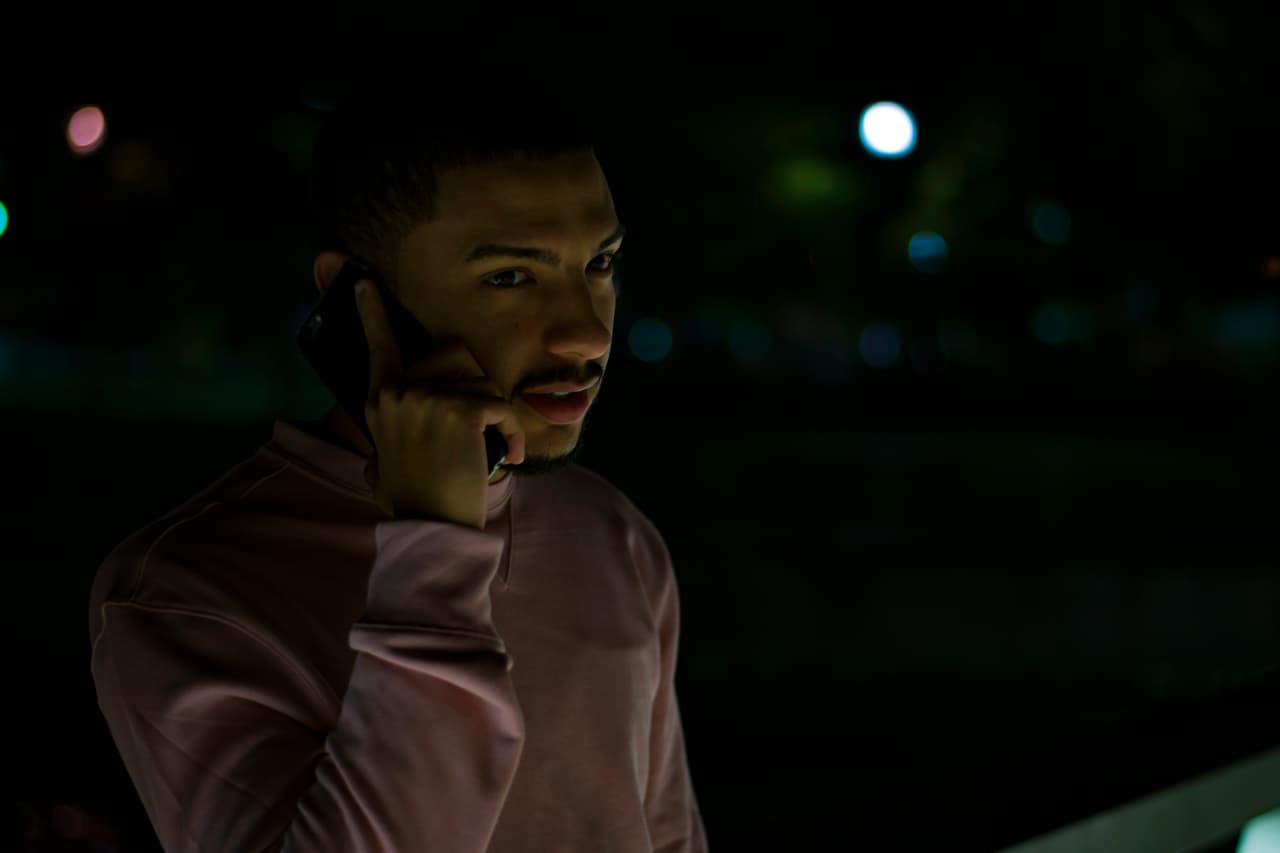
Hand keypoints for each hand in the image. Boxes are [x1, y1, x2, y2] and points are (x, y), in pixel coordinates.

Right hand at [354, 280, 524, 528]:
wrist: (432, 528)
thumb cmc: (417, 500)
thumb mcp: (386, 461)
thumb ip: (393, 432)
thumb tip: (384, 442)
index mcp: (379, 400)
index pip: (379, 346)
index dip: (372, 313)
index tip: (363, 282)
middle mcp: (398, 392)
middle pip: (454, 353)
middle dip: (477, 383)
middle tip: (479, 424)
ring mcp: (426, 398)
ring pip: (484, 381)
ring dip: (497, 414)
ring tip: (490, 449)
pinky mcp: (459, 411)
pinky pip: (501, 406)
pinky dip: (512, 433)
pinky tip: (506, 458)